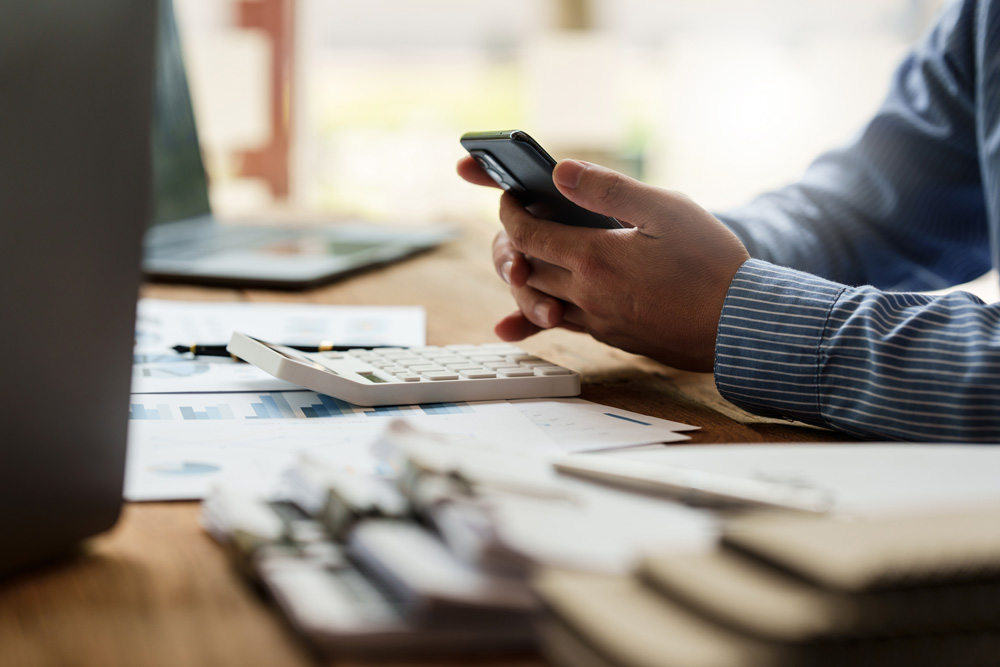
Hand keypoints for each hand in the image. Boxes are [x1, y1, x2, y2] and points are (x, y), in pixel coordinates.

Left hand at [458, 156, 749, 370]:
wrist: (740, 325)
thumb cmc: (711, 264)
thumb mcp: (666, 209)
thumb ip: (608, 189)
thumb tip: (560, 171)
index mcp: (595, 258)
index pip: (527, 235)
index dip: (510, 213)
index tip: (509, 197)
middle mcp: (588, 295)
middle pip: (526, 269)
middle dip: (513, 244)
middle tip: (518, 221)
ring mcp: (599, 322)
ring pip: (540, 302)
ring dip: (526, 279)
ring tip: (527, 256)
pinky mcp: (613, 338)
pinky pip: (566, 324)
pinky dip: (547, 312)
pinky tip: (548, 308)